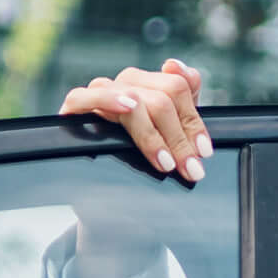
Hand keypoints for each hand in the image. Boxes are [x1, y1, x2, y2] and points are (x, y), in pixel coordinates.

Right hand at [58, 60, 210, 277]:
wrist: (109, 209)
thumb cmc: (141, 167)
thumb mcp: (170, 139)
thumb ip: (182, 107)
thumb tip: (177, 68)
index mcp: (151, 85)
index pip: (179, 86)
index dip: (193, 120)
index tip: (203, 153)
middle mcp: (126, 84)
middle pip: (161, 95)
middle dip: (179, 137)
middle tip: (189, 168)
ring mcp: (100, 93)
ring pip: (133, 98)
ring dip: (152, 134)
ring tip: (165, 162)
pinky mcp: (73, 107)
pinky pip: (84, 96)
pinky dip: (108, 99)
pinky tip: (127, 108)